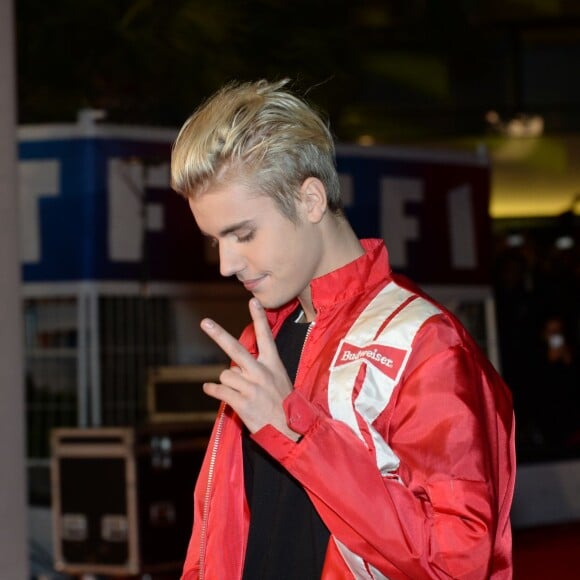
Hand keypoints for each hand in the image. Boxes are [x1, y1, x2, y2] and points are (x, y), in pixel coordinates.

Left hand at [200, 298, 299, 439]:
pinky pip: (219, 390)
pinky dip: (213, 390)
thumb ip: (258, 369)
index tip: (252, 301)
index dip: (258, 318)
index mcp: (273, 364)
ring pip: (226, 374)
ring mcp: (252, 388)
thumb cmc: (283, 404)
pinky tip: (210, 389)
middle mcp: (262, 372)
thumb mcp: (278, 380)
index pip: (265, 336)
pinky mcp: (243, 403)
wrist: (289, 430)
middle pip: (236, 349)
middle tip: (204, 322)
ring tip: (240, 393)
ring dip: (228, 382)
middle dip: (218, 334)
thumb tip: (234, 366)